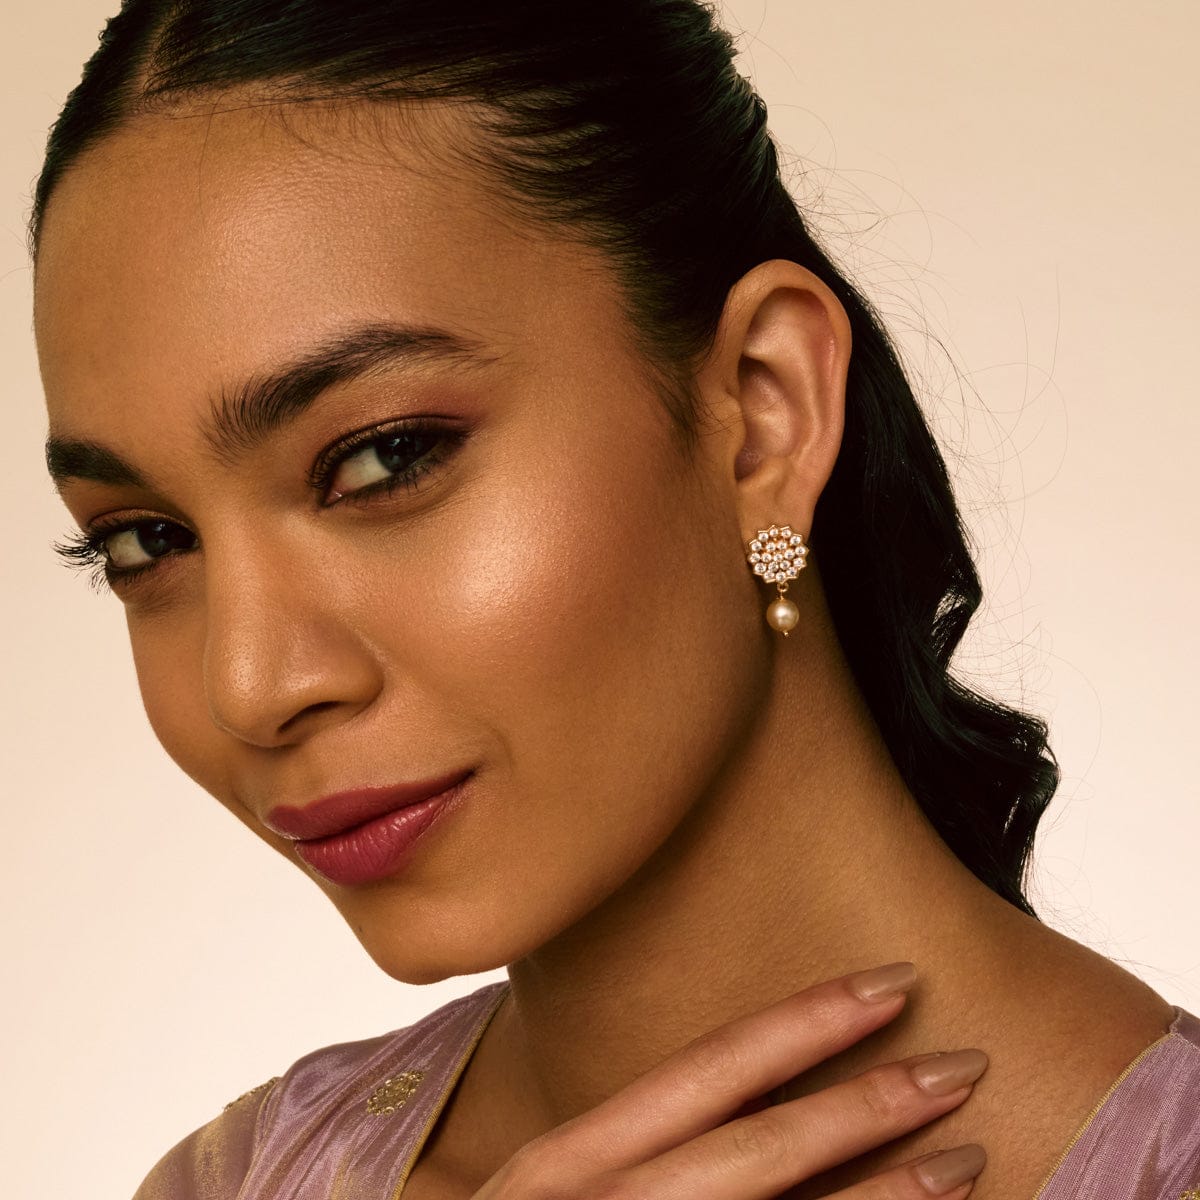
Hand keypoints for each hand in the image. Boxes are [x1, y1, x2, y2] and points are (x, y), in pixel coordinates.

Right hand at [469, 962, 986, 1198]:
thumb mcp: (541, 1186)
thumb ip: (620, 1144)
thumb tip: (740, 1095)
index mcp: (564, 1158)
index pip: (709, 1066)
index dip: (807, 1021)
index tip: (889, 981)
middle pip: (761, 1145)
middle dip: (869, 1101)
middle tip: (965, 1062)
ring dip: (889, 1197)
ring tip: (973, 1158)